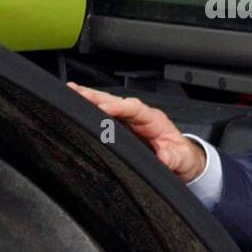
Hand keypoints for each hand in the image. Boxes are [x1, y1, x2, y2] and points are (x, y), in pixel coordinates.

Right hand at [66, 84, 207, 183]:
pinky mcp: (122, 128)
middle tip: (75, 91)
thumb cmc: (181, 156)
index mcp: (154, 120)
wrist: (182, 160)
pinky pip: (105, 116)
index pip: (134, 109)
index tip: (102, 108)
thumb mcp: (182, 160)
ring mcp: (130, 121)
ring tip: (69, 92)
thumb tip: (164, 157)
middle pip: (116, 101)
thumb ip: (173, 158)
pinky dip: (91, 110)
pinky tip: (77, 106)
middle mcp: (140, 116)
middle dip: (96, 96)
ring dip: (89, 99)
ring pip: (108, 105)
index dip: (118, 108)